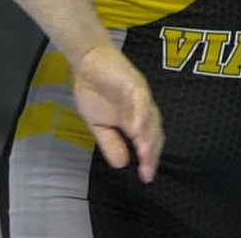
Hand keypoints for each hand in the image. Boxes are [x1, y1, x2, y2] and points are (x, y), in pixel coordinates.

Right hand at [72, 44, 163, 182]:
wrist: (86, 63)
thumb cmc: (94, 91)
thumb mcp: (98, 125)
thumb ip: (111, 143)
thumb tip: (121, 165)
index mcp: (135, 119)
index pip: (148, 141)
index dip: (149, 159)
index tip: (146, 177)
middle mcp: (143, 108)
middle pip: (154, 132)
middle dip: (152, 153)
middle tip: (147, 172)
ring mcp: (141, 95)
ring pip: (150, 118)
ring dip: (148, 137)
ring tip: (145, 155)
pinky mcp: (134, 83)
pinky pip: (141, 100)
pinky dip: (141, 114)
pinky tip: (137, 129)